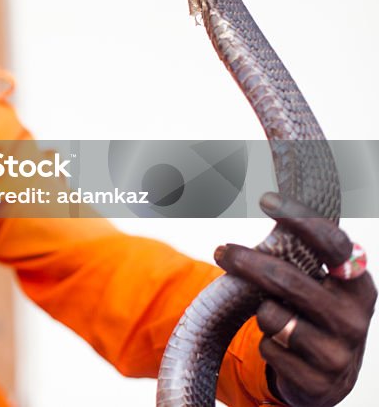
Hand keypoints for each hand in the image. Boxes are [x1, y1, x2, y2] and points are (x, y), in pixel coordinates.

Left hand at [214, 192, 375, 406]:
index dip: (301, 219)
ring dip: (262, 314)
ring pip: (271, 316)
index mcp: (357, 284)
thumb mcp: (319, 284)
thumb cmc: (314, 314)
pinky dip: (266, 345)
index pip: (332, 244)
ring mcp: (338, 352)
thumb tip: (269, 199)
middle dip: (246, 263)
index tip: (267, 199)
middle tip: (221, 251)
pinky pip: (269, 349)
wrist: (328, 376)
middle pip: (285, 280)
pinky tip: (281, 349)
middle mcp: (353, 317)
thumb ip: (301, 253)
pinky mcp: (317, 381)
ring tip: (276, 318)